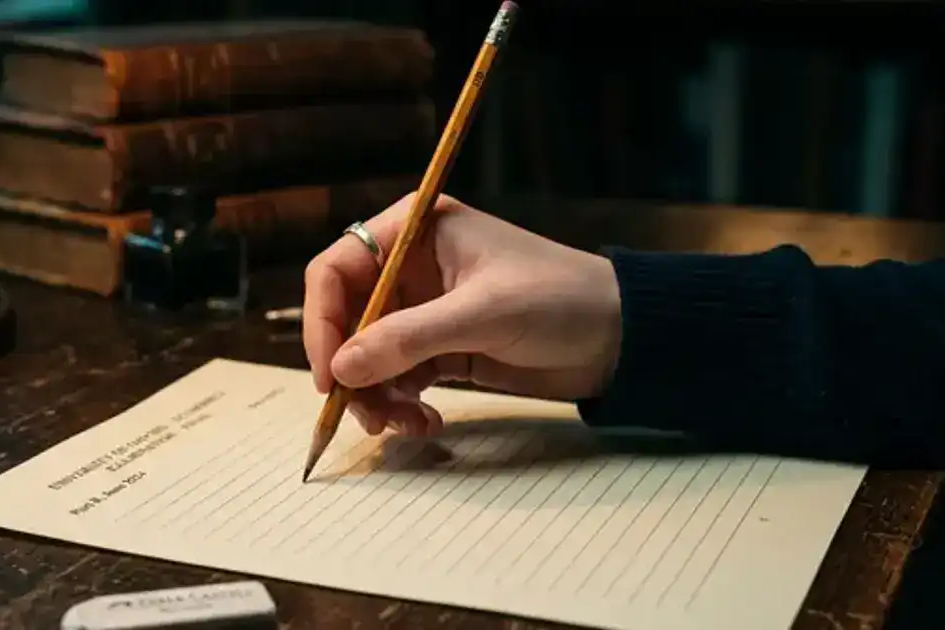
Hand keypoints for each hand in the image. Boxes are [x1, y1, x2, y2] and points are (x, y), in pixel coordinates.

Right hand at [303, 193, 622, 437]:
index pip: (338, 268)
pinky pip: (397, 379)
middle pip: (347, 320)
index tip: (329, 374)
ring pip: (368, 357)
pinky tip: (425, 424)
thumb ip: (408, 339)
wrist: (621, 337)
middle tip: (365, 415)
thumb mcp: (481, 314)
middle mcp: (410, 268)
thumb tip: (340, 370)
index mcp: (415, 230)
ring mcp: (423, 311)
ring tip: (405, 426)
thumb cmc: (558, 299)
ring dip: (376, 397)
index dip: (323, 321)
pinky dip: (400, 406)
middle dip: (351, 370)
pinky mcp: (441, 350)